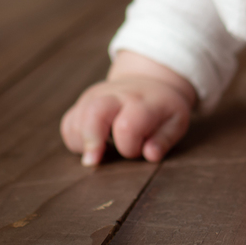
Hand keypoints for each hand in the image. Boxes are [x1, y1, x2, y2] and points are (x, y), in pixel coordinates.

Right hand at [60, 50, 195, 165]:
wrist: (151, 82)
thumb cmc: (164, 108)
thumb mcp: (176, 121)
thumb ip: (164, 140)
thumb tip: (150, 155)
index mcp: (142, 102)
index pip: (127, 126)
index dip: (128, 147)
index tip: (137, 151)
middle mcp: (117, 95)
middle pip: (94, 113)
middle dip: (91, 140)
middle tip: (93, 162)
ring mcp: (97, 96)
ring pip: (77, 119)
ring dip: (82, 142)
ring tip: (98, 153)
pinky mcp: (84, 101)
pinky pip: (68, 122)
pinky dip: (73, 138)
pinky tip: (88, 145)